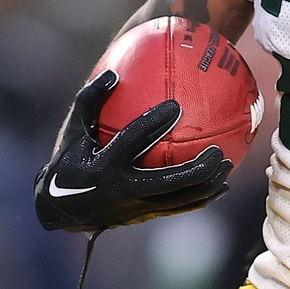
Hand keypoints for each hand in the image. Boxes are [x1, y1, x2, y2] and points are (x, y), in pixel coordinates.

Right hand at [34, 71, 231, 233]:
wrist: (62, 208)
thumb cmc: (71, 159)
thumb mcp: (73, 131)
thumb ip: (90, 100)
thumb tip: (114, 73)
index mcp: (103, 166)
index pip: (132, 142)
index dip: (153, 123)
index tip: (176, 105)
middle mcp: (122, 190)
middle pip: (171, 182)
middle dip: (199, 167)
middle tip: (218, 150)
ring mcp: (136, 207)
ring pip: (182, 199)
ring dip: (208, 183)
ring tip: (227, 164)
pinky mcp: (145, 216)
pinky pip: (181, 208)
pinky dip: (204, 197)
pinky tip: (221, 185)